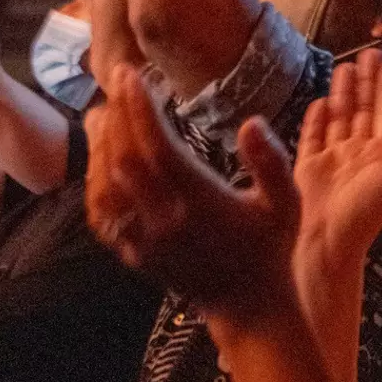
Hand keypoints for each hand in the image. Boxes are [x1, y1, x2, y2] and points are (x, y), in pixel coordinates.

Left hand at [84, 62, 301, 322]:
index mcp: (202, 204)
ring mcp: (145, 242)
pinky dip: (94, 180)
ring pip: (106, 187)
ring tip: (103, 111)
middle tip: (116, 80)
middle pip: (125, 161)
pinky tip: (100, 156)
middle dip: (117, 115)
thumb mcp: (287, 202)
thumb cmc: (271, 247)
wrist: (248, 307)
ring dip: (100, 145)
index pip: (160, 149)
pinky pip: (102, 214)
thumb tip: (250, 122)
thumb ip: (271, 161)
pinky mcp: (134, 255)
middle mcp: (166, 223)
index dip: (140, 110)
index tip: (131, 74)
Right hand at [289, 51, 381, 328]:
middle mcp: (360, 153)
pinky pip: (314, 136)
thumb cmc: (367, 213)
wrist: (329, 241)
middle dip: (369, 81)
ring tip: (347, 65)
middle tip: (371, 52)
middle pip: (365, 108)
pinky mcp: (309, 167)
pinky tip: (322, 101)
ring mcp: (334, 159)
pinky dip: (318, 118)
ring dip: (345, 92)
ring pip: (341, 116)